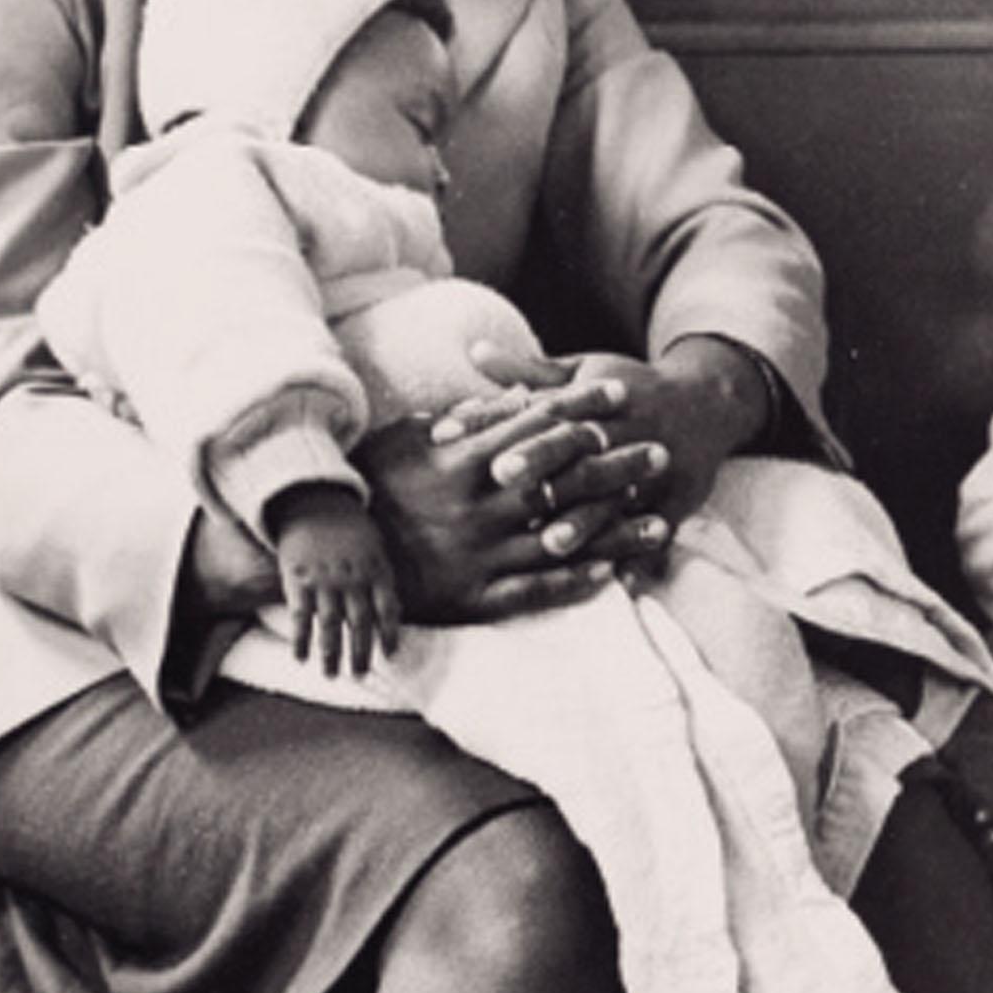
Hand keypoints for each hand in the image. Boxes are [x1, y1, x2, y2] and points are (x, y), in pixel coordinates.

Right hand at [266, 487, 402, 677]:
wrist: (312, 500)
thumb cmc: (348, 526)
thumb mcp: (375, 546)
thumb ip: (383, 579)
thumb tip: (395, 614)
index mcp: (374, 570)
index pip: (387, 610)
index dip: (389, 635)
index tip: (390, 656)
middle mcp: (351, 579)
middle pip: (358, 625)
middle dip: (360, 654)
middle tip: (359, 675)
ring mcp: (324, 581)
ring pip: (329, 627)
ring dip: (331, 655)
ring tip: (331, 675)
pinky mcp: (298, 580)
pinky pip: (300, 617)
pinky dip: (301, 640)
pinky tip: (301, 658)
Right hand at [354, 406, 660, 626]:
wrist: (332, 558)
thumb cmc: (368, 487)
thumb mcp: (405, 438)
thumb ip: (461, 418)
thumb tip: (513, 397)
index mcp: (461, 463)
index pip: (536, 426)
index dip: (581, 408)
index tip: (618, 394)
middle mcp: (479, 509)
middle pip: (564, 481)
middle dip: (617, 466)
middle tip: (660, 452)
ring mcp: (481, 556)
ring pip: (564, 539)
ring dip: (616, 530)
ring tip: (660, 521)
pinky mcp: (477, 598)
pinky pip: (537, 590)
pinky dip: (577, 581)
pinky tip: (615, 571)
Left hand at [436, 337, 767, 550]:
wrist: (708, 403)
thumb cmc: (631, 388)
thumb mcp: (583, 372)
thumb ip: (528, 371)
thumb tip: (474, 351)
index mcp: (589, 402)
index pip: (531, 410)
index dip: (489, 419)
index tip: (447, 431)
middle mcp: (618, 433)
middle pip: (572, 450)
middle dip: (539, 463)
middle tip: (500, 477)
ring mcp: (648, 470)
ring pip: (613, 498)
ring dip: (585, 521)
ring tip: (552, 543)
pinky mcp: (675, 500)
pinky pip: (658, 530)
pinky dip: (642, 555)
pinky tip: (622, 582)